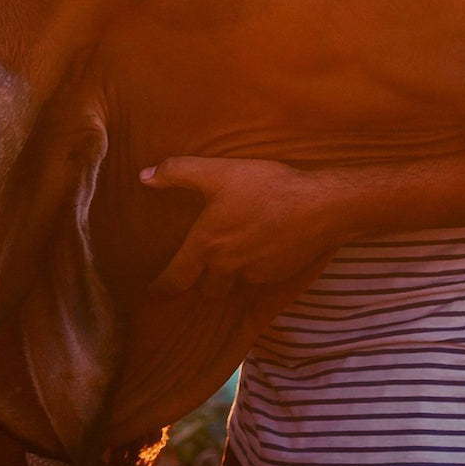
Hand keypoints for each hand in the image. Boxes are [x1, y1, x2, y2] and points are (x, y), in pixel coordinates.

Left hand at [141, 156, 357, 297]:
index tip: (154, 294)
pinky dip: (254, 270)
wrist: (321, 206)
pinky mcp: (279, 275)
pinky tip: (261, 251)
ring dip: (229, 278)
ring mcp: (255, 274)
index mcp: (206, 245)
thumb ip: (177, 172)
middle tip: (199, 273)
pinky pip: (258, 279)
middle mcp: (227, 267)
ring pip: (234, 285)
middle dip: (201, 282)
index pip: (176, 278)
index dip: (162, 288)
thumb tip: (143, 176)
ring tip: (231, 263)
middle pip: (207, 288)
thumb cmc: (266, 186)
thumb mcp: (217, 172)